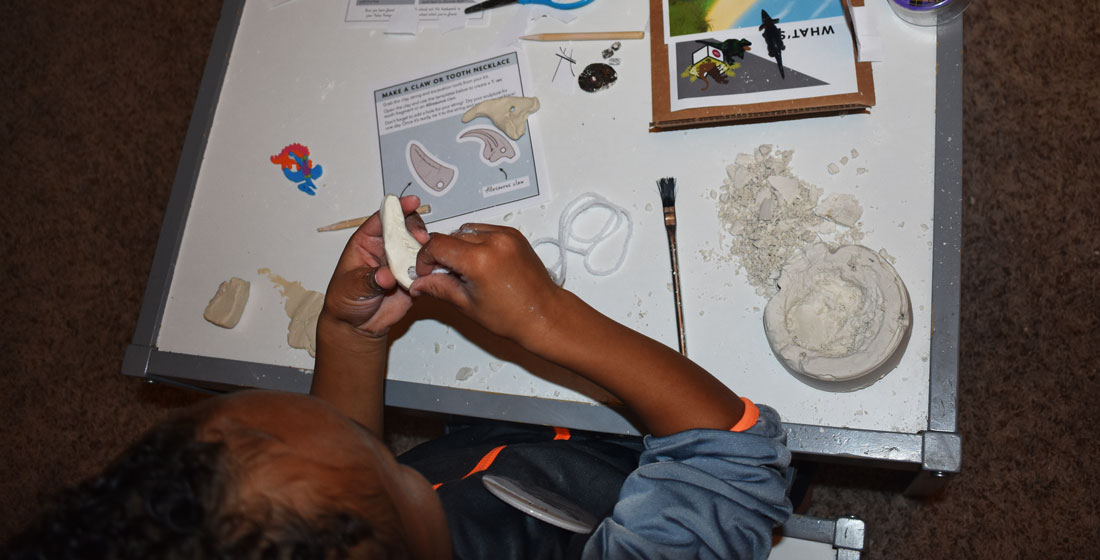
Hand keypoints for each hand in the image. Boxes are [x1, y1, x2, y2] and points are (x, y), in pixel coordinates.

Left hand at [322, 195, 428, 337]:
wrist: (358, 326)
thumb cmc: (346, 300)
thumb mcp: (351, 287)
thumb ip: (369, 280)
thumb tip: (385, 276)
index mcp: (366, 242)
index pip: (383, 219)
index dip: (397, 209)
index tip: (410, 203)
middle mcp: (386, 248)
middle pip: (405, 227)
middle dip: (415, 228)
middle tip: (420, 237)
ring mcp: (401, 261)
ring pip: (419, 246)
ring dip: (425, 249)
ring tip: (426, 258)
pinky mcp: (413, 277)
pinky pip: (427, 268)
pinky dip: (432, 268)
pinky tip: (431, 271)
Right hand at [410, 224, 562, 346]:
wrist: (545, 315)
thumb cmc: (513, 316)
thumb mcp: (467, 305)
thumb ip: (438, 288)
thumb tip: (418, 283)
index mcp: (480, 259)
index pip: (436, 244)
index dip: (425, 258)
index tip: (425, 271)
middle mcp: (494, 241)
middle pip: (450, 236)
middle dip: (441, 254)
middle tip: (443, 274)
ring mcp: (506, 236)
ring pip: (466, 230)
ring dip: (458, 246)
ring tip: (464, 270)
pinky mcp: (514, 235)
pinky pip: (484, 230)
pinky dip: (475, 242)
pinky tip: (478, 262)